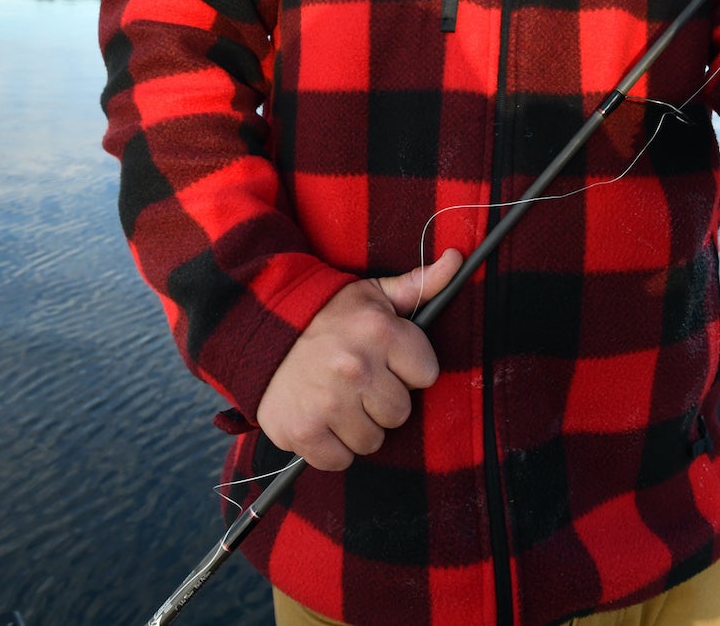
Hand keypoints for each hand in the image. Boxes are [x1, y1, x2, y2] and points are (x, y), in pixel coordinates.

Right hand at [257, 248, 464, 470]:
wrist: (262, 328)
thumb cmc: (329, 315)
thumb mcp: (374, 293)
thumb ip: (419, 284)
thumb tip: (457, 259)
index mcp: (381, 332)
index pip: (427, 375)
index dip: (408, 370)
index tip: (387, 361)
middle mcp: (357, 368)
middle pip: (400, 412)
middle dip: (384, 400)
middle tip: (360, 383)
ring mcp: (328, 403)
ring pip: (373, 441)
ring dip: (359, 427)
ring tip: (340, 400)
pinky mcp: (303, 432)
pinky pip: (340, 460)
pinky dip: (332, 448)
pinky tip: (322, 420)